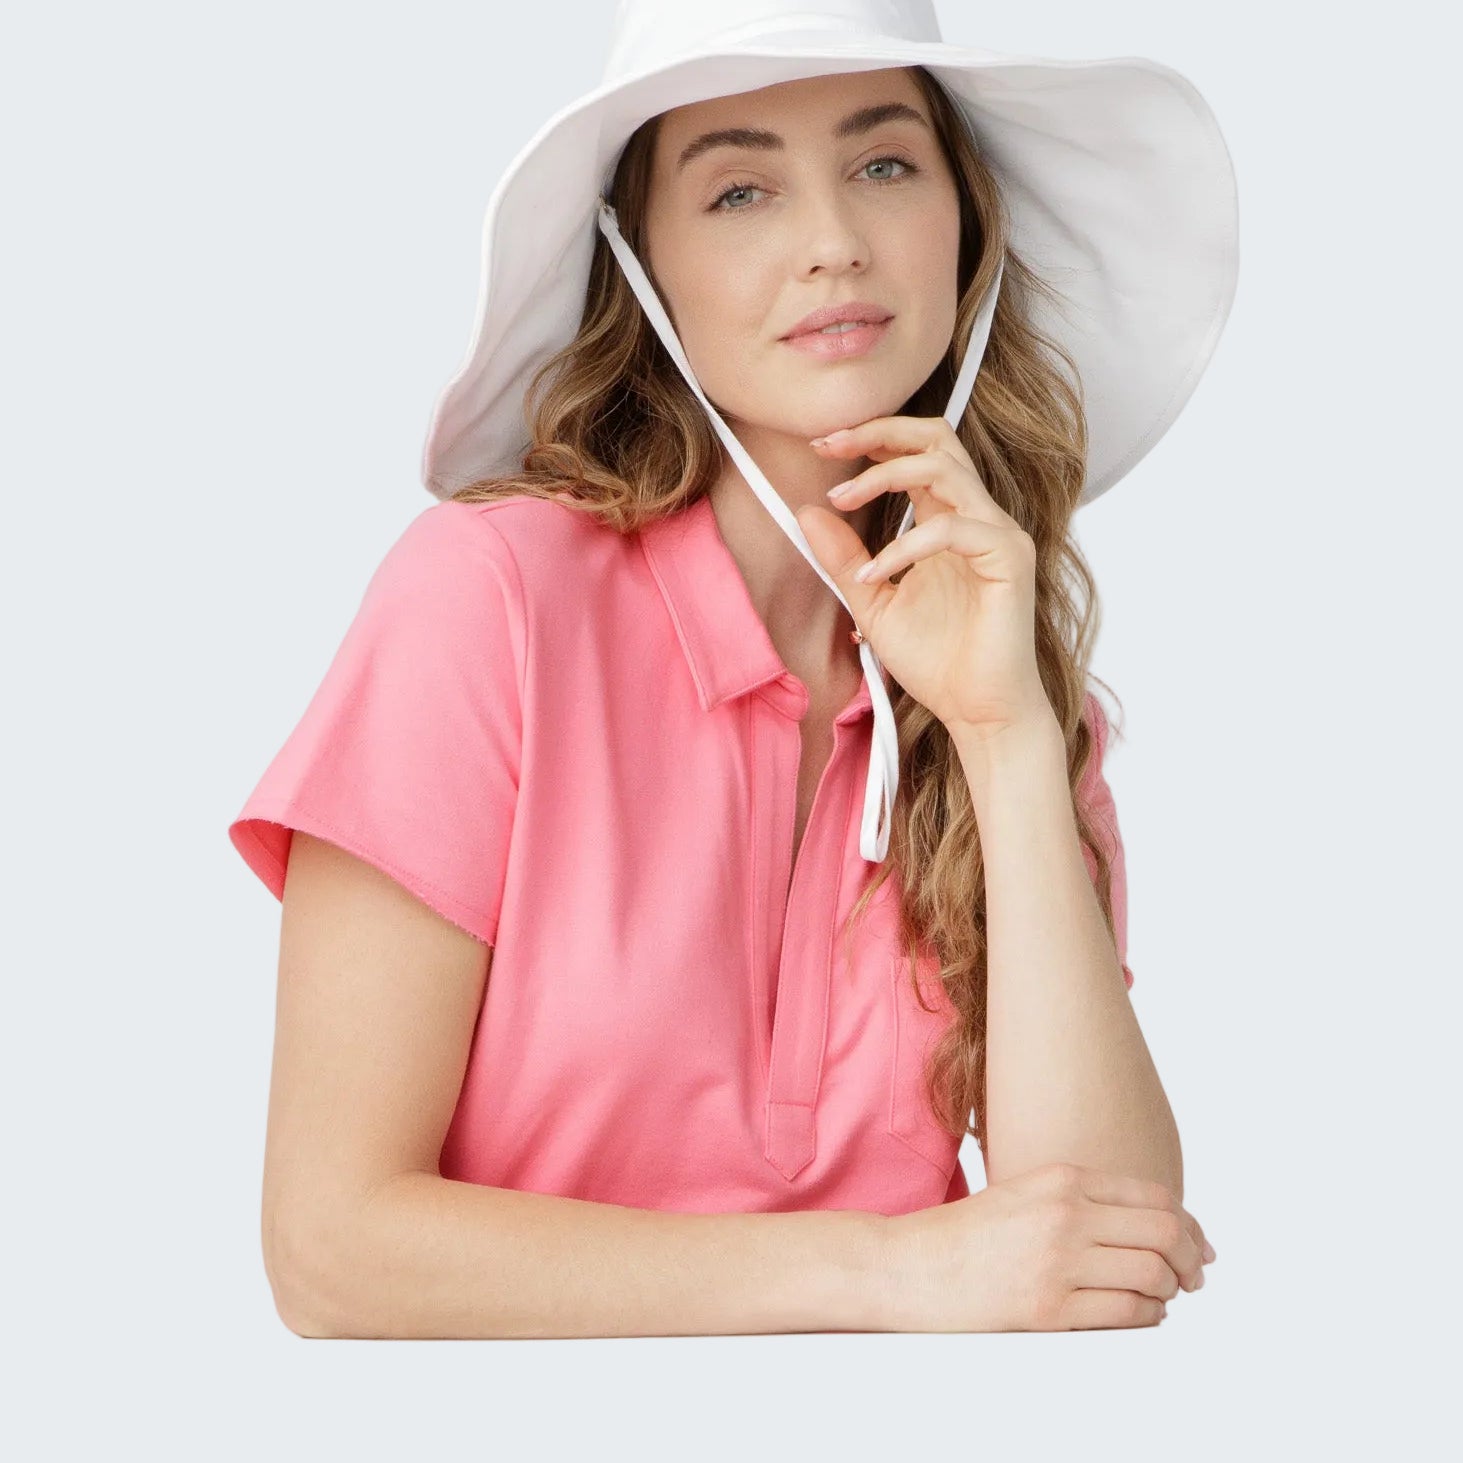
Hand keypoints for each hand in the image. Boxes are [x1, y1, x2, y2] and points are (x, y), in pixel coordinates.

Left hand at [797, 415, 1051, 737]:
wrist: (978, 713)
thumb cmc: (938, 662)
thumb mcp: (872, 603)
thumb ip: (844, 559)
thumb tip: (806, 512)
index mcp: (945, 520)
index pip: (915, 451)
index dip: (870, 437)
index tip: (822, 445)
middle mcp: (976, 516)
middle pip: (936, 437)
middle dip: (878, 431)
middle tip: (828, 444)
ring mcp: (997, 533)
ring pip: (943, 468)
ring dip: (882, 477)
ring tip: (839, 502)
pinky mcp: (1010, 558)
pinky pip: (952, 528)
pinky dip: (904, 546)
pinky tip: (873, 574)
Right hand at [877, 1161, 1215, 1332]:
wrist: (913, 1267)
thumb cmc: (968, 1235)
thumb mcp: (1026, 1194)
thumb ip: (1081, 1200)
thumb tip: (1153, 1226)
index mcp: (1061, 1177)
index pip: (1153, 1196)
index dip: (1188, 1224)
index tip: (1199, 1245)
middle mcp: (1065, 1213)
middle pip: (1164, 1232)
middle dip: (1191, 1259)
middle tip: (1196, 1276)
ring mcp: (1058, 1260)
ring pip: (1152, 1273)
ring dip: (1170, 1290)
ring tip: (1164, 1296)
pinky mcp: (1049, 1307)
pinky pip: (1127, 1313)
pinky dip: (1148, 1317)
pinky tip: (1141, 1314)